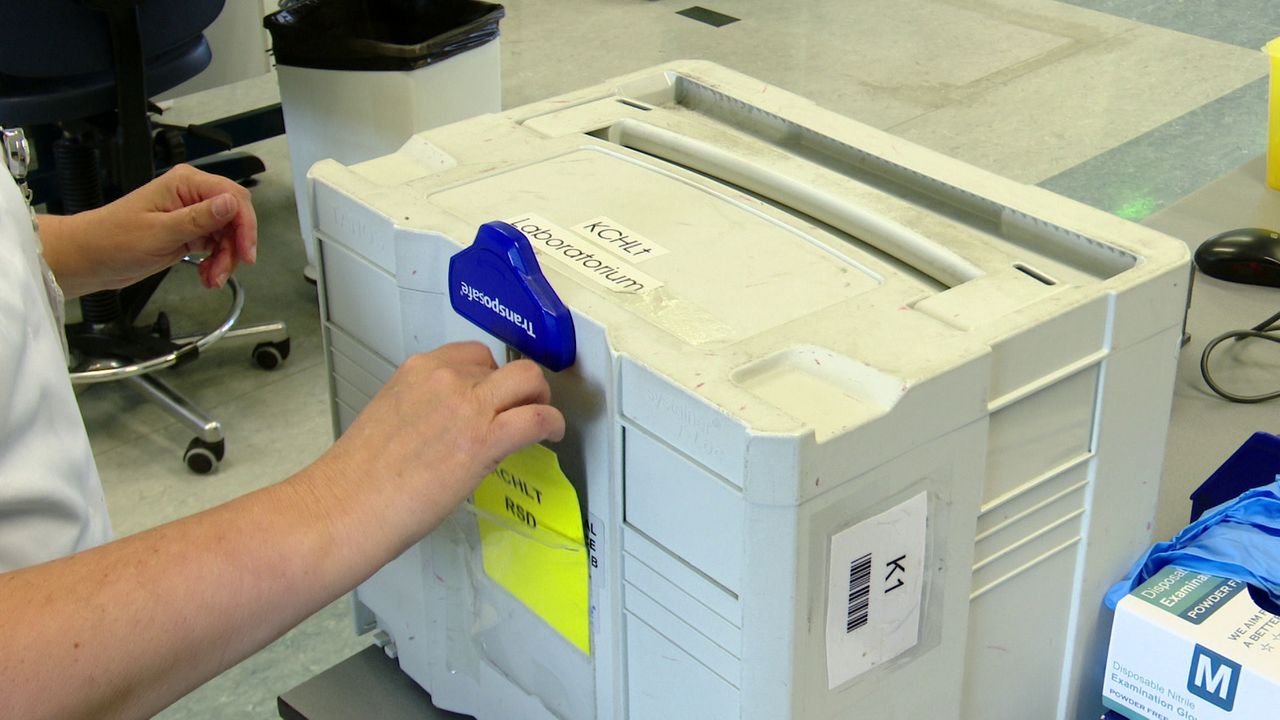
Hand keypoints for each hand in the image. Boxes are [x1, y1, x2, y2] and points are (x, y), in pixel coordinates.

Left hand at [39, 164, 256, 296]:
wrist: (88, 259)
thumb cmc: (113, 241)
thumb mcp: (160, 232)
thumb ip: (199, 218)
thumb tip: (232, 203)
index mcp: (184, 184)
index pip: (232, 197)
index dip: (245, 225)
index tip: (246, 254)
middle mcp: (191, 195)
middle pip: (234, 217)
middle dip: (235, 246)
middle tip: (226, 271)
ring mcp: (190, 214)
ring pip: (228, 235)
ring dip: (225, 259)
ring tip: (211, 279)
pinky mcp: (188, 232)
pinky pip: (215, 246)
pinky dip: (216, 263)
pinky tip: (206, 276)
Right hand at [313, 342, 565, 542]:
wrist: (344, 506)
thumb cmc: (359, 478)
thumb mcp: (390, 418)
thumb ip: (425, 408)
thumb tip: (451, 423)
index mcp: (416, 371)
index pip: (471, 355)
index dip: (490, 376)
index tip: (495, 394)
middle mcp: (443, 379)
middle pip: (504, 365)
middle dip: (520, 385)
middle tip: (523, 406)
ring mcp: (465, 406)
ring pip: (528, 381)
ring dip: (541, 399)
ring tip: (541, 419)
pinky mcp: (483, 440)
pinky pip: (537, 418)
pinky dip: (552, 424)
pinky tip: (551, 435)